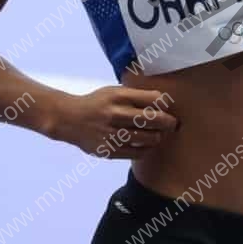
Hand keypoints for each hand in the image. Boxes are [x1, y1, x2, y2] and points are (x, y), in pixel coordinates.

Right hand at [50, 86, 178, 158]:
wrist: (69, 119)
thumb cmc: (98, 103)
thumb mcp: (114, 91)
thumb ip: (135, 96)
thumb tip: (164, 102)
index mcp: (119, 96)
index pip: (153, 99)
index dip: (164, 104)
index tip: (167, 108)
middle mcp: (116, 114)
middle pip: (154, 119)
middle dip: (168, 122)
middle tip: (173, 124)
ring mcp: (112, 134)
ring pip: (148, 138)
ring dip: (158, 137)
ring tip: (159, 135)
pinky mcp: (109, 150)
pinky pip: (137, 153)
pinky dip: (146, 149)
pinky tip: (147, 145)